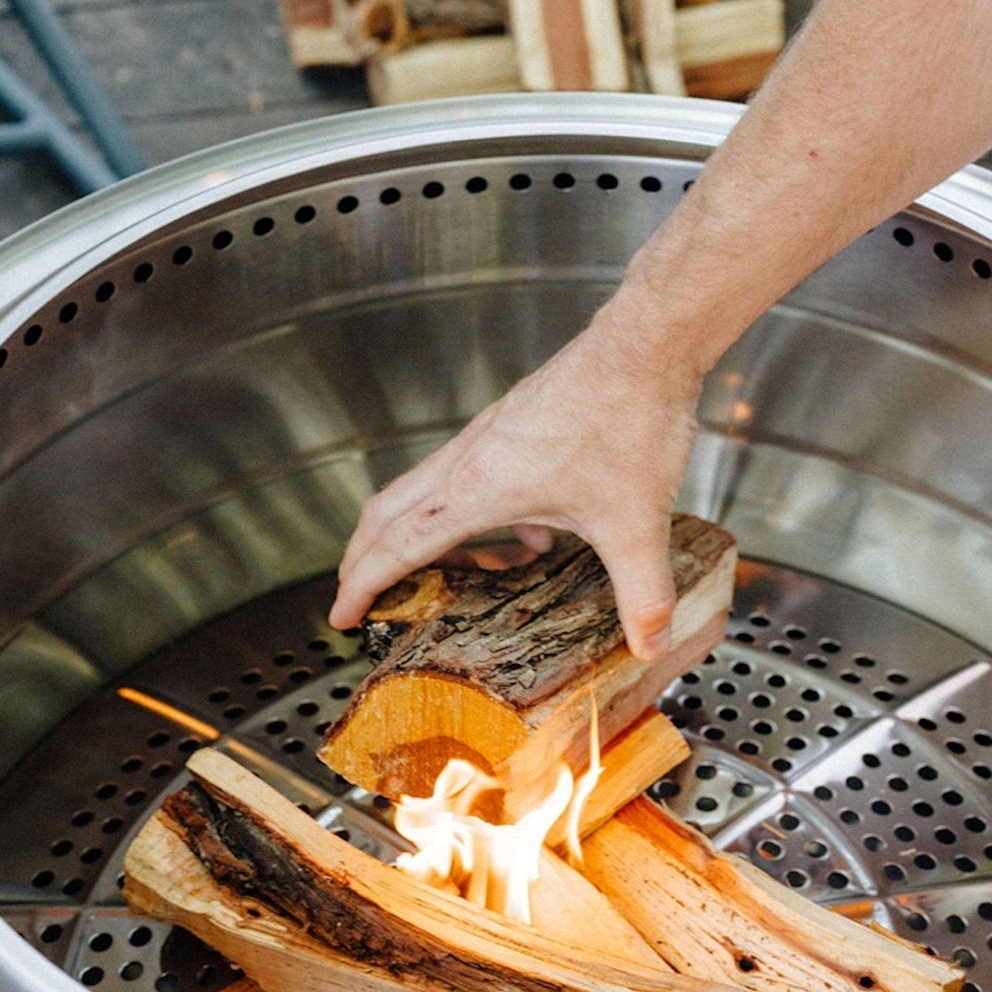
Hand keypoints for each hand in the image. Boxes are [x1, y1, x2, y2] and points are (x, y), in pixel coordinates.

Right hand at [329, 311, 702, 660]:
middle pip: (389, 511)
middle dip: (368, 558)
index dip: (363, 586)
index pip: (398, 546)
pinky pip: (472, 472)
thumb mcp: (637, 525)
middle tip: (365, 595)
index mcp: (479, 488)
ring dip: (424, 531)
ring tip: (460, 570)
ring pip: (428, 488)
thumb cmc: (630, 420)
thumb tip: (650, 645)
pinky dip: (479, 507)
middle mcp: (471, 457)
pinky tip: (538, 530)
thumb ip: (643, 595)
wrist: (647, 346)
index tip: (341, 616)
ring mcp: (490, 434)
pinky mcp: (515, 420)